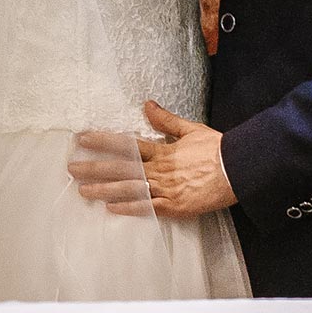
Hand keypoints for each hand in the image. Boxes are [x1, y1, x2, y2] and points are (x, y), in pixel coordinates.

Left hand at [68, 101, 236, 219]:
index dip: (102, 141)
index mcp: (162, 151)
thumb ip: (166, 120)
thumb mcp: (191, 129)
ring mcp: (166, 189)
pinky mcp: (175, 206)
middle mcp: (159, 170)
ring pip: (129, 189)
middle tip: (71, 168)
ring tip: (82, 191)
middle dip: (94, 168)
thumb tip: (147, 104)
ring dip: (104, 190)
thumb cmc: (217, 150)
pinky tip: (111, 208)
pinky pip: (148, 208)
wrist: (239, 170)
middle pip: (120, 168)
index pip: (126, 144)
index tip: (82, 139)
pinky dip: (130, 208)